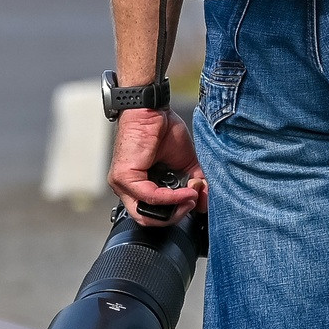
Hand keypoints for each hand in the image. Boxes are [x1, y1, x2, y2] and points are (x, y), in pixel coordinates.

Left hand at [110, 107, 205, 225]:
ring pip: (146, 214)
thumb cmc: (164, 129)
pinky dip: (170, 197)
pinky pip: (149, 196)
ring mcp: (123, 185)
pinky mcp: (124, 177)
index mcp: (140, 187)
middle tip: (194, 202)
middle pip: (149, 220)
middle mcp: (128, 189)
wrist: (152, 109)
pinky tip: (185, 191)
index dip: (177, 212)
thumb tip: (205, 203)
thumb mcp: (185, 163)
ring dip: (174, 208)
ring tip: (192, 195)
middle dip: (176, 215)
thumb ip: (194, 184)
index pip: (154, 214)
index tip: (196, 201)